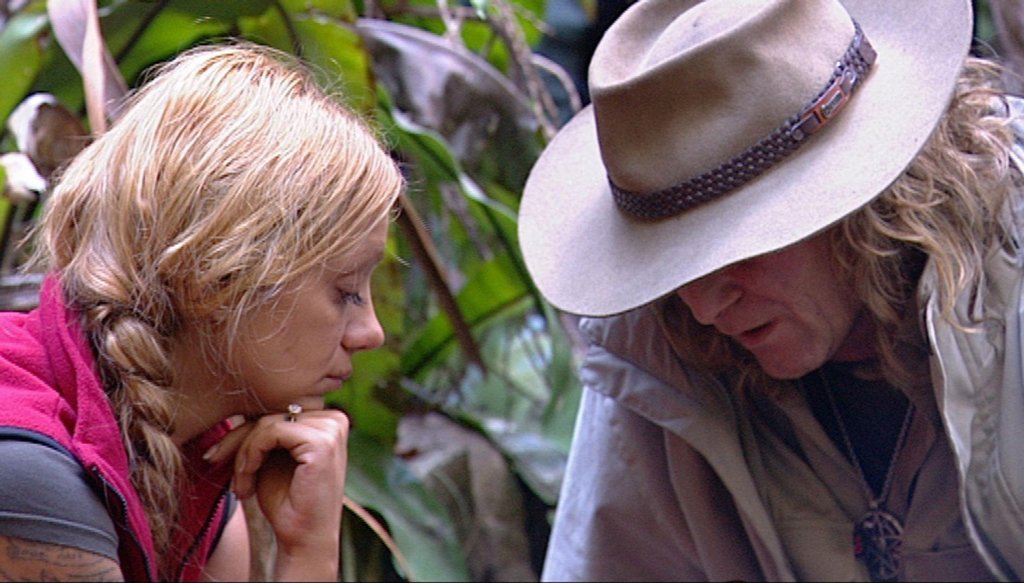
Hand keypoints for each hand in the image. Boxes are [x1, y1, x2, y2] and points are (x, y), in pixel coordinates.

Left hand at [205, 409, 349, 579]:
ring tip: (239, 484)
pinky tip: (246, 481)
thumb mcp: (270, 456)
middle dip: (238, 440)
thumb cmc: (286, 501)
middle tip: (215, 462)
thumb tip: (235, 397)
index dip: (244, 430)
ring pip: (267, 421)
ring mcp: (332, 428)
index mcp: (326, 419)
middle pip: (271, 411)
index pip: (277, 408)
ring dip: (243, 453)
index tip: (216, 454)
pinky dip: (250, 455)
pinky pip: (271, 431)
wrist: (302, 539)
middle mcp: (334, 418)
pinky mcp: (323, 441)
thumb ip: (263, 429)